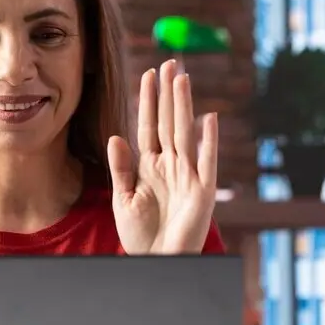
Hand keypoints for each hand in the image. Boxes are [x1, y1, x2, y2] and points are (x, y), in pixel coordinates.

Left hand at [107, 60, 218, 254]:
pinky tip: (209, 119)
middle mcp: (170, 165)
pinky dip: (208, 141)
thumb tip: (116, 136)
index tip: (148, 74)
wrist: (155, 261)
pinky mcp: (202, 192)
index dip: (149, 101)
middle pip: (168, 122)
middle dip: (167, 94)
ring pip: (184, 133)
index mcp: (149, 166)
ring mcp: (188, 176)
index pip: (148, 126)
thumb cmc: (139, 234)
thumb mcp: (122, 199)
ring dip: (183, 106)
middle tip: (168, 63)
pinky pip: (206, 162)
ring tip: (182, 79)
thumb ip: (121, 169)